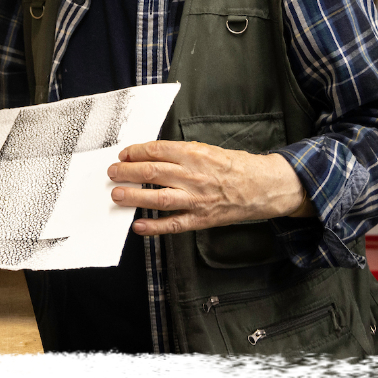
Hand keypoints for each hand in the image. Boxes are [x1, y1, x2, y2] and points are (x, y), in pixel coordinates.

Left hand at [106, 140, 312, 235]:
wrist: (264, 186)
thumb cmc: (234, 167)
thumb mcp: (208, 150)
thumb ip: (180, 153)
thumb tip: (151, 154)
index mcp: (195, 154)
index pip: (157, 150)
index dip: (136, 152)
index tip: (123, 155)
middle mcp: (194, 176)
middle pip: (153, 172)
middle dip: (128, 172)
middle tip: (113, 172)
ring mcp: (198, 199)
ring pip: (160, 197)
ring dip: (135, 196)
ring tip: (117, 194)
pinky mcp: (202, 219)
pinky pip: (175, 224)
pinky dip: (155, 227)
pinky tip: (139, 226)